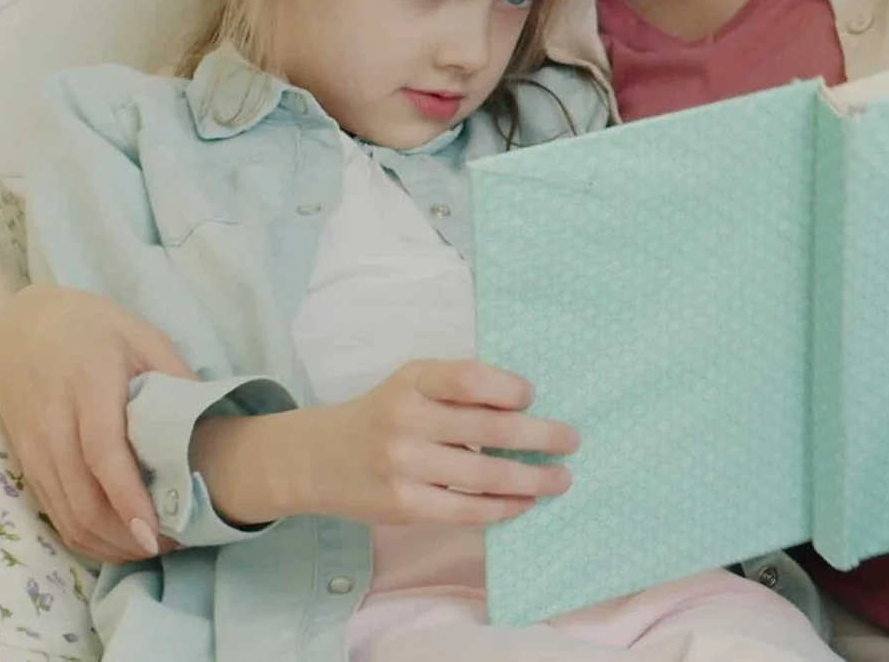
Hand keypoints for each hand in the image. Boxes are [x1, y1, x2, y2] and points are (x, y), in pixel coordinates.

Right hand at [0, 269, 189, 561]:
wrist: (22, 321)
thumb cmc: (91, 326)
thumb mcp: (143, 336)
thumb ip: (175, 377)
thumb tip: (211, 423)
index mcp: (88, 385)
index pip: (103, 454)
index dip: (128, 498)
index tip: (155, 530)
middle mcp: (53, 423)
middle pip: (83, 497)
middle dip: (126, 534)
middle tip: (172, 544)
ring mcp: (33, 446)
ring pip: (65, 514)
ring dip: (107, 543)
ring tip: (151, 548)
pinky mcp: (24, 461)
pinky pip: (52, 511)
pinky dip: (84, 535)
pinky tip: (116, 539)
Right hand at [280, 360, 576, 526]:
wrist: (316, 459)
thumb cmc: (382, 414)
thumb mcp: (411, 384)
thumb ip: (458, 390)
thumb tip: (526, 407)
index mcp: (413, 381)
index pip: (470, 378)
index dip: (510, 388)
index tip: (532, 397)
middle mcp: (406, 420)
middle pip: (490, 430)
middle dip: (542, 437)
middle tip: (572, 441)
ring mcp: (404, 466)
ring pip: (485, 476)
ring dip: (533, 479)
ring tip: (561, 479)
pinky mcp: (404, 506)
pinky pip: (466, 510)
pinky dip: (502, 508)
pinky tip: (524, 502)